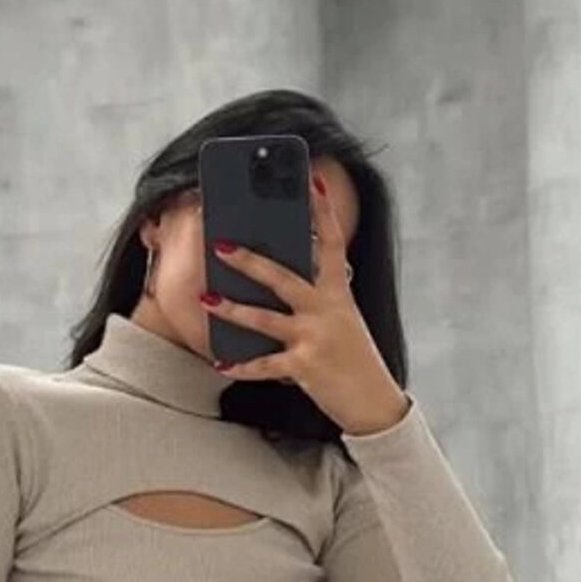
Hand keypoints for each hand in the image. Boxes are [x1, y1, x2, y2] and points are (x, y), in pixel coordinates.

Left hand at [204, 171, 411, 435]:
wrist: (374, 402)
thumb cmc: (353, 355)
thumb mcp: (341, 318)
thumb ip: (317, 295)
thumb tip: (276, 275)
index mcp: (338, 292)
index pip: (332, 242)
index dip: (322, 210)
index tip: (311, 179)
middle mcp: (327, 310)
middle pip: (284, 277)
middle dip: (250, 260)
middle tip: (220, 244)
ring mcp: (315, 338)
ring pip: (266, 319)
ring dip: (233, 309)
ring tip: (205, 298)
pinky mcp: (305, 367)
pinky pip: (265, 365)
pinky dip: (241, 366)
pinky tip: (220, 364)